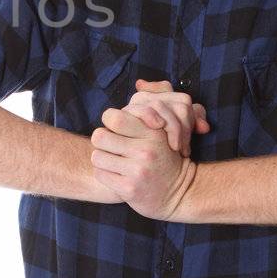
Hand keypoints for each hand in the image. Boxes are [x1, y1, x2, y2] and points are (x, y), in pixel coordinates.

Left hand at [89, 80, 208, 220]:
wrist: (179, 194)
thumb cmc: (167, 157)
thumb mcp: (166, 130)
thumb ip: (153, 106)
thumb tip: (140, 83)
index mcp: (153, 133)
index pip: (114, 117)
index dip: (110, 121)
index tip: (118, 128)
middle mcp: (146, 151)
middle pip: (98, 136)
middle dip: (102, 141)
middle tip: (111, 146)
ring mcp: (137, 171)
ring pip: (97, 156)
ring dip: (102, 159)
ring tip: (114, 161)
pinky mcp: (129, 189)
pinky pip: (100, 174)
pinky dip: (105, 174)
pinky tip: (117, 175)